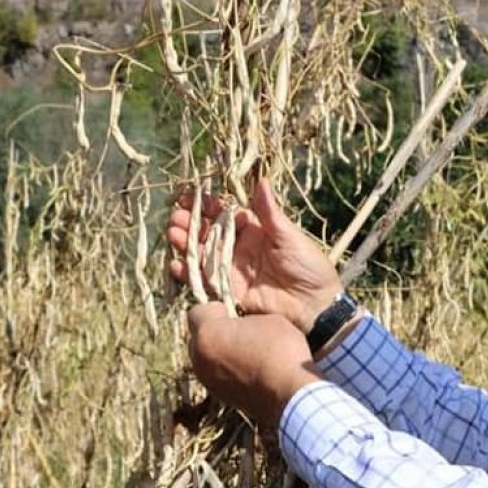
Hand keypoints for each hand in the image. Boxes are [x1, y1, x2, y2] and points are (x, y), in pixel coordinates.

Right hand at [168, 177, 342, 332]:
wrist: (315, 305)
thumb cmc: (308, 266)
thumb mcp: (288, 236)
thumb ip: (269, 213)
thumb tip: (261, 181)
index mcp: (254, 229)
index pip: (223, 213)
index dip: (205, 205)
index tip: (187, 196)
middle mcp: (239, 248)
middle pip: (208, 233)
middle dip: (190, 223)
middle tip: (176, 217)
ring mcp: (232, 270)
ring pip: (202, 254)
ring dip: (185, 244)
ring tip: (173, 234)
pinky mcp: (229, 291)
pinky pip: (204, 281)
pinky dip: (189, 273)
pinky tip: (176, 264)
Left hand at [187, 303, 320, 428]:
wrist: (289, 393)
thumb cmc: (280, 351)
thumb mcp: (268, 320)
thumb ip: (245, 319)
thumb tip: (243, 326)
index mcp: (207, 334)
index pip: (196, 312)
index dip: (215, 309)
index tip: (233, 312)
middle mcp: (199, 358)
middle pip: (198, 338)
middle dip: (215, 332)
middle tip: (239, 332)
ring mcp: (207, 380)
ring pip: (205, 359)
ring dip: (220, 353)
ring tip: (246, 353)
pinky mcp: (219, 396)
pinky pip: (216, 376)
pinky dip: (227, 371)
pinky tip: (250, 371)